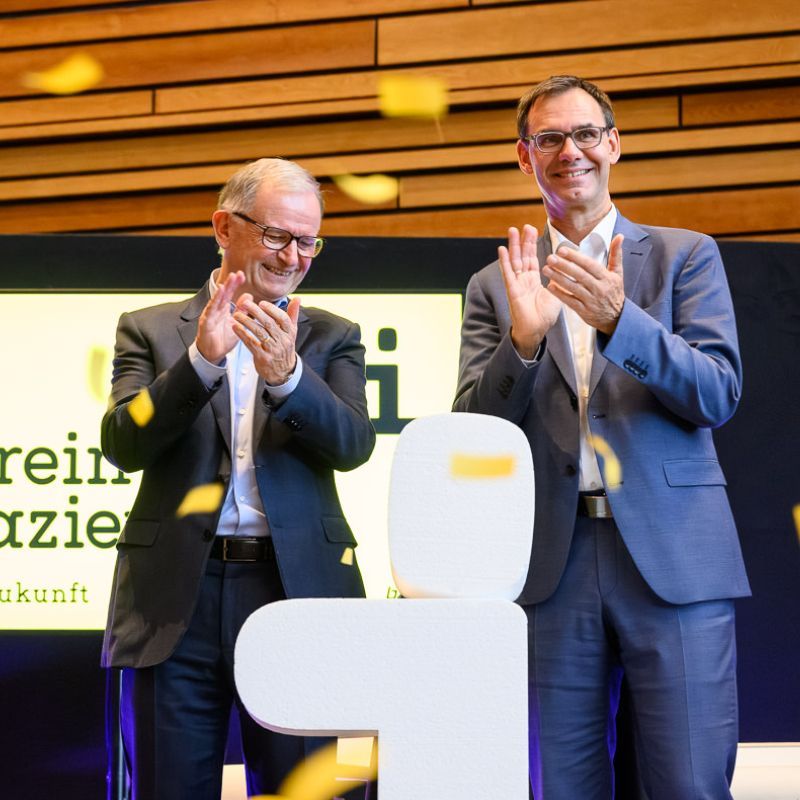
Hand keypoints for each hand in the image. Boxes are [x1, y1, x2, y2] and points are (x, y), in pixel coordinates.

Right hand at [195, 270, 244, 362]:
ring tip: (229, 280)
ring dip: (223, 289)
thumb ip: (242, 311)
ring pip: (217, 299)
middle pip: (223, 294)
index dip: (235, 284)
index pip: (230, 294)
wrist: (213, 354)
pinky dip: (215, 300)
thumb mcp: (237, 324)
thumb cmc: (223, 339)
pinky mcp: (206, 322)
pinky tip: (219, 292)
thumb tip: (248, 297)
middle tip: (237, 273)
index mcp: (223, 309)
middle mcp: (216, 310)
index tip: (242, 275)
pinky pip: (211, 310)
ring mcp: (210, 315)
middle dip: (230, 283)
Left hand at [233, 296, 299, 384]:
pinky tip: (236, 327)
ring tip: (237, 314)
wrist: (283, 371)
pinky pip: (251, 343)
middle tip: (245, 304)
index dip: (272, 310)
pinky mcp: (263, 358)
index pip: (283, 319)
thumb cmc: (284, 348)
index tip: (261, 303)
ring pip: (259, 332)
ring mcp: (273, 350)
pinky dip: (242, 334)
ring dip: (246, 322)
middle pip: (269, 324)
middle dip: (256, 312)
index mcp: (290, 333)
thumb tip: (298, 298)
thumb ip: (293, 314)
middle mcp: (283, 341)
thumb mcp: (291, 332)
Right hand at [499, 225, 561, 357]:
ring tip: (512, 231)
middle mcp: (523, 280)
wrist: (536, 330)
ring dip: (513, 246)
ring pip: (514, 261)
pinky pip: (508, 273)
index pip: (531, 258)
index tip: (532, 231)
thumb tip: (567, 270)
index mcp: (533, 280)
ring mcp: (516, 284)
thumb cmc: (544, 316)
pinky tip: (501, 250)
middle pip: (522, 256)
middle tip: (524, 226)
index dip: (532, 245)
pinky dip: (504, 261)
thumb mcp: (556, 294)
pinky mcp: (512, 290)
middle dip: (523, 241)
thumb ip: (559, 281)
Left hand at [542, 233, 624, 334]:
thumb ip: (616, 254)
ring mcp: (591, 300)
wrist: (616, 317)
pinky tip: (550, 286)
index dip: (575, 257)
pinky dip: (560, 294)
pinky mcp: (584, 311)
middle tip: (550, 258)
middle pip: (579, 275)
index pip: (589, 265)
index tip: (562, 250)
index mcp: (606, 277)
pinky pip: (570, 301)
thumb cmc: (614, 292)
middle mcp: (599, 288)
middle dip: (564, 266)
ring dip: (558, 278)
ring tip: (546, 269)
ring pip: (573, 287)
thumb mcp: (618, 273)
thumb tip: (619, 236)